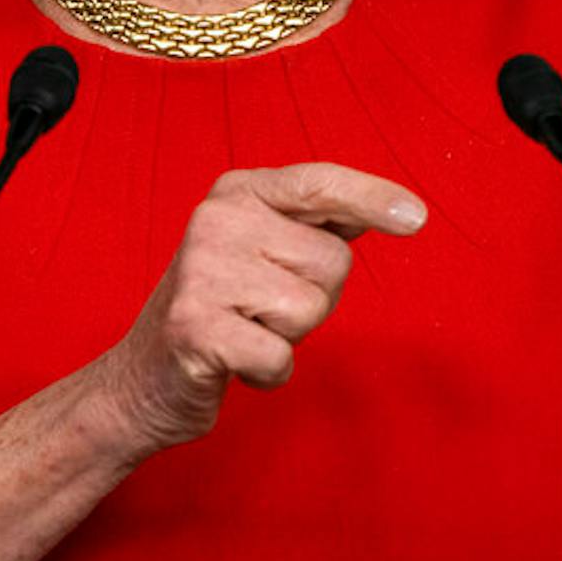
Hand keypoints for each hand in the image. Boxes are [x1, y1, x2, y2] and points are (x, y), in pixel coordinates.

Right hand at [90, 163, 425, 456]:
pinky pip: (280, 357)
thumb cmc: (223, 309)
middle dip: (314, 298)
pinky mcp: (195, 327)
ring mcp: (202, 271)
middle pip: (333, 261)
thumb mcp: (264, 248)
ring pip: (311, 308)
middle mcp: (216, 219)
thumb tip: (395, 207)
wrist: (145, 376)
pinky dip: (269, 373)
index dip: (372, 197)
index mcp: (238, 191)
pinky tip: (234, 362)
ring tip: (246, 329)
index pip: (318, 183)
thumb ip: (316, 225)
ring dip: (289, 336)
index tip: (416, 218)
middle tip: (261, 308)